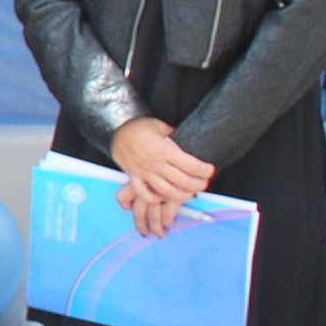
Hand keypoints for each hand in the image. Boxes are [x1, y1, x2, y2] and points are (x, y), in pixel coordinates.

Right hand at [109, 116, 215, 232]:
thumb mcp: (161, 126)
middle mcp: (156, 163)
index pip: (192, 166)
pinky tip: (162, 198)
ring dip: (182, 196)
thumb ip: (175, 136)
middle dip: (198, 185)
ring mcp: (144, 172)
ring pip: (167, 192)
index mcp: (165, 150)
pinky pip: (144, 194)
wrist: (115, 129)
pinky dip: (154, 199)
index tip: (210, 170)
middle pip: (184, 181)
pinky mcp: (134, 177)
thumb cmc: (138, 126)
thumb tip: (188, 142)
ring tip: (190, 193)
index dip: (205, 170)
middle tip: (204, 183)